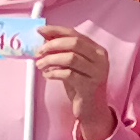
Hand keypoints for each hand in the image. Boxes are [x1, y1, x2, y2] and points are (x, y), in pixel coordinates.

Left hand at [33, 21, 115, 139]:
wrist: (92, 109)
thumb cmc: (80, 85)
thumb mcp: (72, 65)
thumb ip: (62, 51)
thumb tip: (44, 36)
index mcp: (97, 49)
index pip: (75, 33)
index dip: (56, 30)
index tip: (40, 31)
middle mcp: (100, 58)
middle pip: (74, 43)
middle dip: (53, 45)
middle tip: (39, 51)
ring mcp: (97, 72)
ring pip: (71, 58)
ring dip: (51, 59)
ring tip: (40, 65)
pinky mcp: (89, 86)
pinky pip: (68, 74)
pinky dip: (53, 73)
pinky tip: (47, 75)